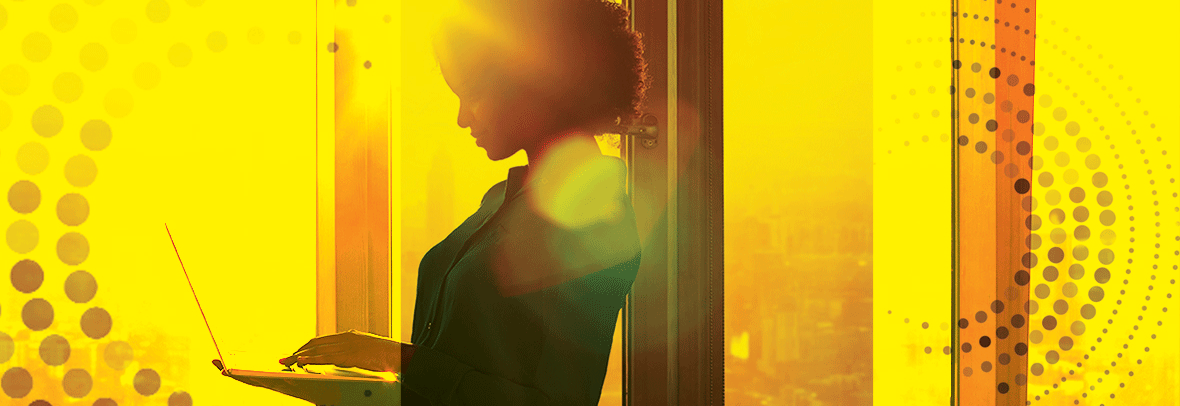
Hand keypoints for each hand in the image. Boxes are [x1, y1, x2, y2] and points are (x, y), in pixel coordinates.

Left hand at [279, 329, 413, 372]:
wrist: (401, 355)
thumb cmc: (387, 356)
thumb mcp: (367, 352)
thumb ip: (353, 354)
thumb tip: (343, 361)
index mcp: (349, 336)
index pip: (321, 340)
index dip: (306, 347)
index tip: (296, 353)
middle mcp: (346, 338)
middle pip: (315, 343)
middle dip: (298, 350)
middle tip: (285, 358)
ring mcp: (347, 345)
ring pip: (317, 349)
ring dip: (299, 355)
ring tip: (286, 361)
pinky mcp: (350, 354)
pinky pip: (326, 357)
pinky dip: (311, 359)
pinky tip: (300, 361)